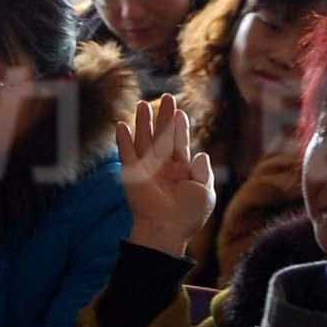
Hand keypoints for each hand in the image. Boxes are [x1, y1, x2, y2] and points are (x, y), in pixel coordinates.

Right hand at [116, 96, 213, 257]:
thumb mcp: (204, 192)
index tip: (180, 112)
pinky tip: (122, 125)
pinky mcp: (132, 174)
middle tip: (166, 97)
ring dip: (143, 123)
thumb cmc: (188, 215)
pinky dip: (124, 139)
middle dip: (164, 117)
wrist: (167, 229)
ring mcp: (147, 169)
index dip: (180, 128)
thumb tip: (201, 154)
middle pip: (163, 136)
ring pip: (144, 140)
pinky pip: (127, 153)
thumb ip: (203, 172)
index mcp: (182, 171)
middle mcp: (163, 167)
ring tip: (142, 104)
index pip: (180, 144)